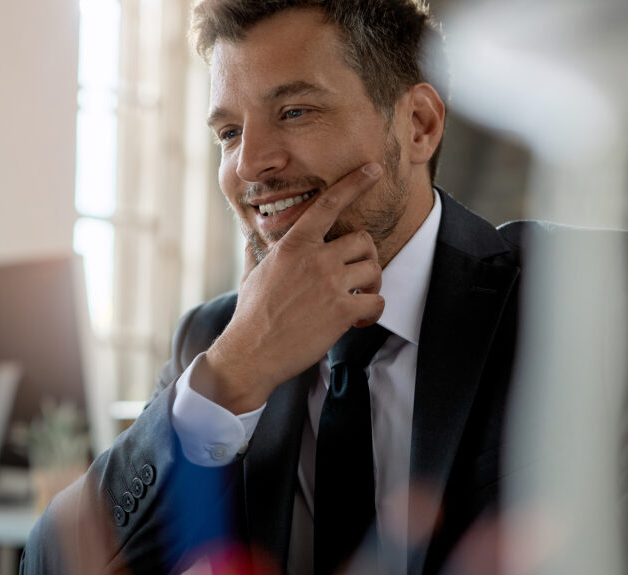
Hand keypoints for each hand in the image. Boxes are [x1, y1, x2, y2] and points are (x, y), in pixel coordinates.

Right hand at [197, 163, 385, 412]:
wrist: (251, 352)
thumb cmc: (251, 315)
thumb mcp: (252, 273)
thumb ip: (259, 252)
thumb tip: (251, 238)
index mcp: (293, 245)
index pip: (328, 205)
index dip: (354, 184)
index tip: (372, 170)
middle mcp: (315, 259)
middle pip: (362, 241)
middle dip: (364, 258)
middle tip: (356, 277)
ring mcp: (330, 284)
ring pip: (374, 269)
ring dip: (371, 285)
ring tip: (357, 300)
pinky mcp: (342, 311)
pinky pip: (376, 300)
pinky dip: (372, 311)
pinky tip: (357, 320)